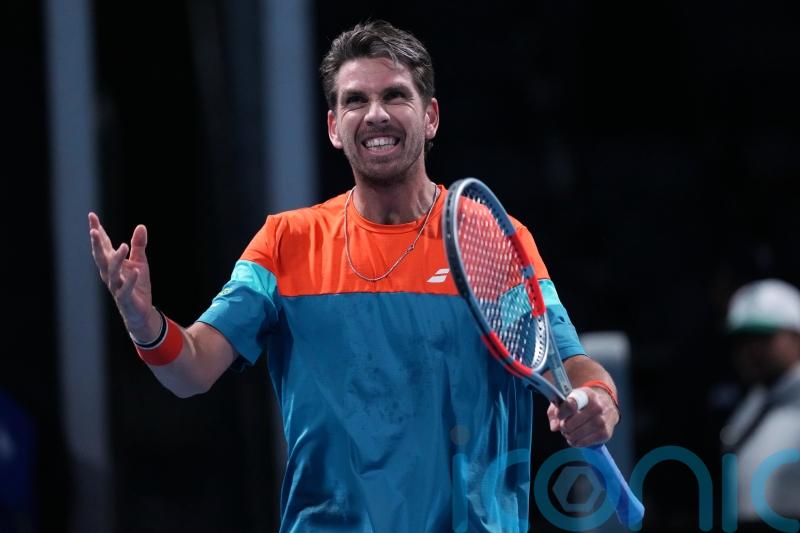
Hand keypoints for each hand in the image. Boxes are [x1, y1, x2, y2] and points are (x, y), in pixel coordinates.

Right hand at [88, 212, 156, 338]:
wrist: (140, 312)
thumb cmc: (137, 285)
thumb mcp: (141, 262)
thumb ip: (138, 245)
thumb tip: (140, 226)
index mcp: (111, 264)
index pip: (102, 245)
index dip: (97, 231)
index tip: (91, 215)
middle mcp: (110, 274)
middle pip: (101, 257)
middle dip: (96, 244)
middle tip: (93, 230)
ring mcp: (116, 287)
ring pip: (113, 273)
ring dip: (117, 260)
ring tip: (123, 246)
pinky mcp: (125, 299)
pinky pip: (126, 289)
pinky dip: (130, 280)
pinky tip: (136, 271)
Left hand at [547, 387, 619, 446]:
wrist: (607, 405)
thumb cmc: (584, 403)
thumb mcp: (568, 398)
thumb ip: (556, 410)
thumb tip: (554, 426)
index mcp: (586, 395)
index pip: (570, 405)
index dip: (561, 412)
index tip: (558, 415)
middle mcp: (596, 407)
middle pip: (570, 424)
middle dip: (563, 427)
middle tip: (564, 425)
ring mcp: (602, 421)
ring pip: (575, 435)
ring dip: (568, 435)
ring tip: (569, 431)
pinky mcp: (605, 434)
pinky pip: (583, 443)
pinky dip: (576, 442)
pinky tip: (576, 437)